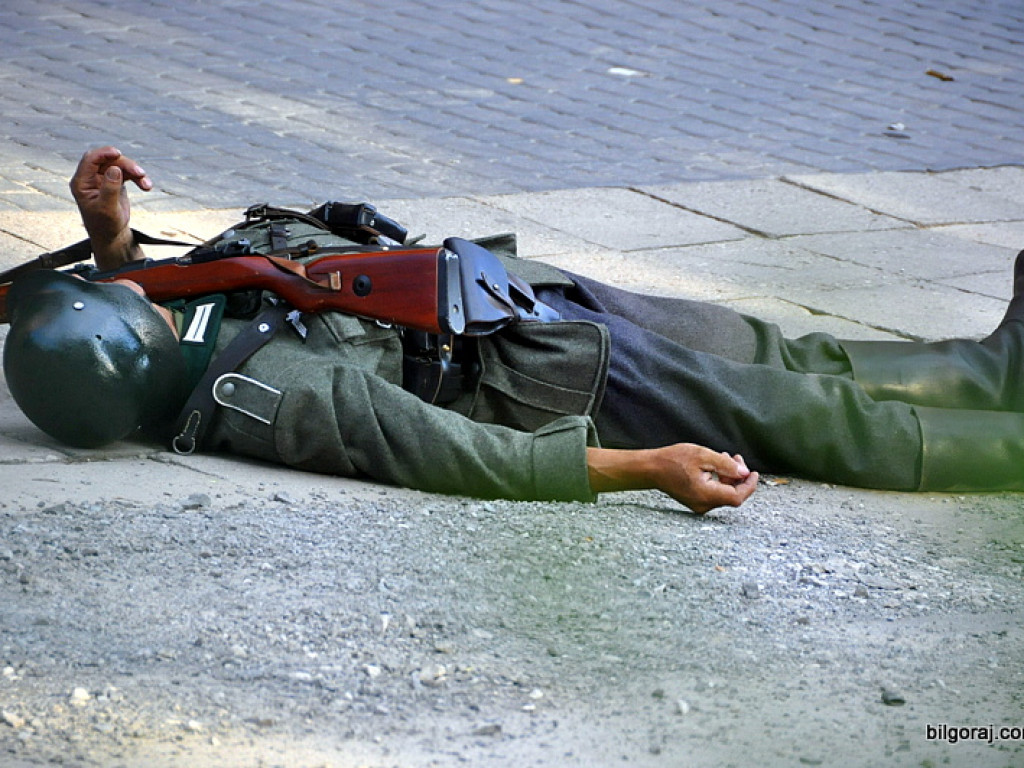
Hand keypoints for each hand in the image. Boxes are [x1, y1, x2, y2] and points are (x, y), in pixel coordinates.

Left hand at [69, 146, 152, 270]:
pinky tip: (146, 186)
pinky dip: (138, 178)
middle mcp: (90, 178)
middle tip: (141, 174)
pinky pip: (127, 173)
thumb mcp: (107, 208)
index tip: (117, 153)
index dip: (103, 153)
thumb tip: (114, 168)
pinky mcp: (114, 181)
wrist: (112, 235)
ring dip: (135, 172)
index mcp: (82, 183)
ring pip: (119, 165)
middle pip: (108, 161)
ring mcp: (103, 179)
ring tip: (147, 184)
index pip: (90, 160)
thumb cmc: (105, 225)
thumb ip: (109, 188)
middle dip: (125, 164)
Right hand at [587, 443, 757, 513]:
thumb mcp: (702, 456)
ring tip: (724, 458)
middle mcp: (703, 504)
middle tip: (736, 458)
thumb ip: (726, 465)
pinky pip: (714, 493)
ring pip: (723, 493)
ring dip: (728, 476)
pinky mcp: (695, 501)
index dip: (749, 485)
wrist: (650, 469)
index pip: (737, 496)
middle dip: (738, 476)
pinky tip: (715, 466)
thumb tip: (744, 473)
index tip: (754, 473)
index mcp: (706, 494)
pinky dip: (719, 480)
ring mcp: (698, 504)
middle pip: (731, 494)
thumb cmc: (672, 460)